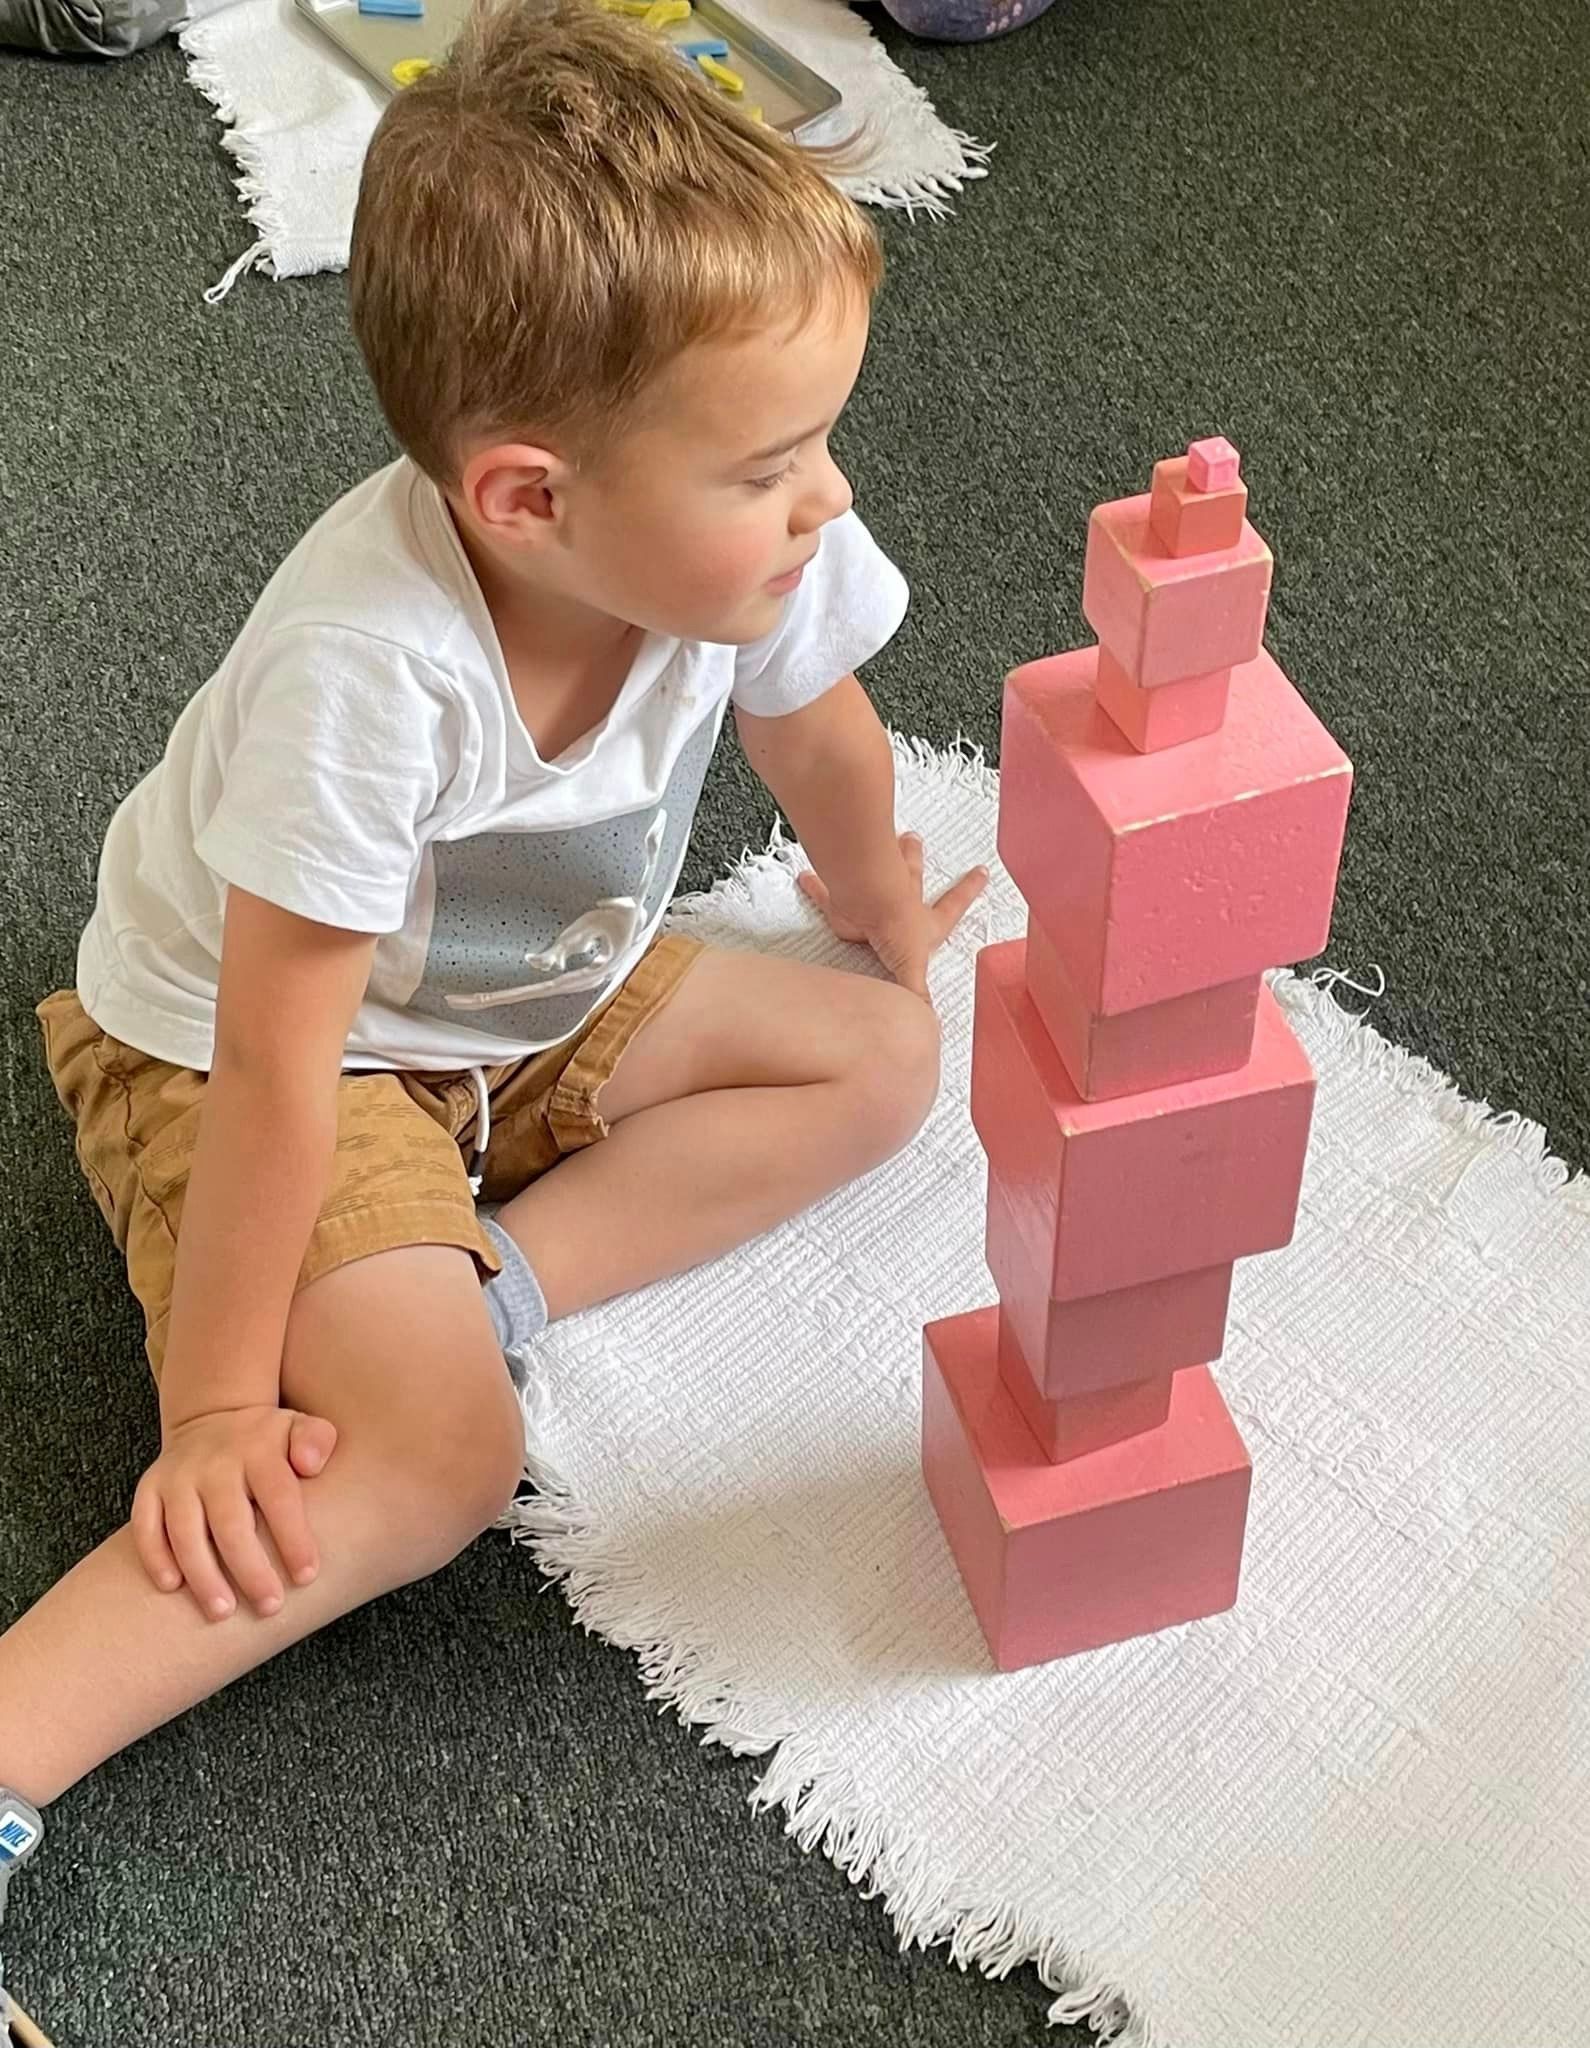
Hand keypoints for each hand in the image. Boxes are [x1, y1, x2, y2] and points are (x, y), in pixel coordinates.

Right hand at [131, 1405, 337, 1620]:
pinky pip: (146, 1526)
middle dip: (250, 1569)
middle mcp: (215, 1464)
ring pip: (185, 1530)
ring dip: (203, 1574)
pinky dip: (155, 1557)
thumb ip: (315, 1440)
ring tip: (222, 1611)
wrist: (212, 1417)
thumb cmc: (268, 1441)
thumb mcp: (300, 1427)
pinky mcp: (150, 1489)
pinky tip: (172, 1587)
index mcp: (259, 1451)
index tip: (307, 1577)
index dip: (293, 1538)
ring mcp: (178, 1477)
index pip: (278, 1497)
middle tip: (269, 1606)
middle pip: (230, 1522)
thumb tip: (310, 1465)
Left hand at [798, 833, 987, 998]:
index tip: (982, 872)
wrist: (870, 904)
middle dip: (916, 858)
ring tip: (880, 840)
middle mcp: (901, 904)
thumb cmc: (897, 928)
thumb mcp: (913, 968)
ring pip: (879, 870)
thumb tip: (928, 1020)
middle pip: (914, 876)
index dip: (967, 892)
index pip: (952, 908)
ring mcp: (874, 897)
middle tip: (916, 840)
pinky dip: (815, 888)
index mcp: (923, 924)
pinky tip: (804, 879)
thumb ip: (917, 995)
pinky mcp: (844, 900)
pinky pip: (826, 893)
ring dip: (879, 857)